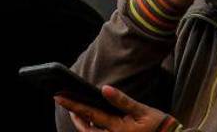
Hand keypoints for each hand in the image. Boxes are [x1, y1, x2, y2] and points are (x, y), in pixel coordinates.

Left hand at [56, 85, 175, 131]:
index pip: (89, 114)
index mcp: (117, 127)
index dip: (72, 105)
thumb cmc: (158, 125)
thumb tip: (104, 89)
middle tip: (66, 102)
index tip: (58, 97)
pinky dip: (93, 129)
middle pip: (85, 129)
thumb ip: (122, 101)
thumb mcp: (142, 110)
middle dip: (75, 116)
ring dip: (83, 124)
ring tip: (79, 111)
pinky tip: (94, 121)